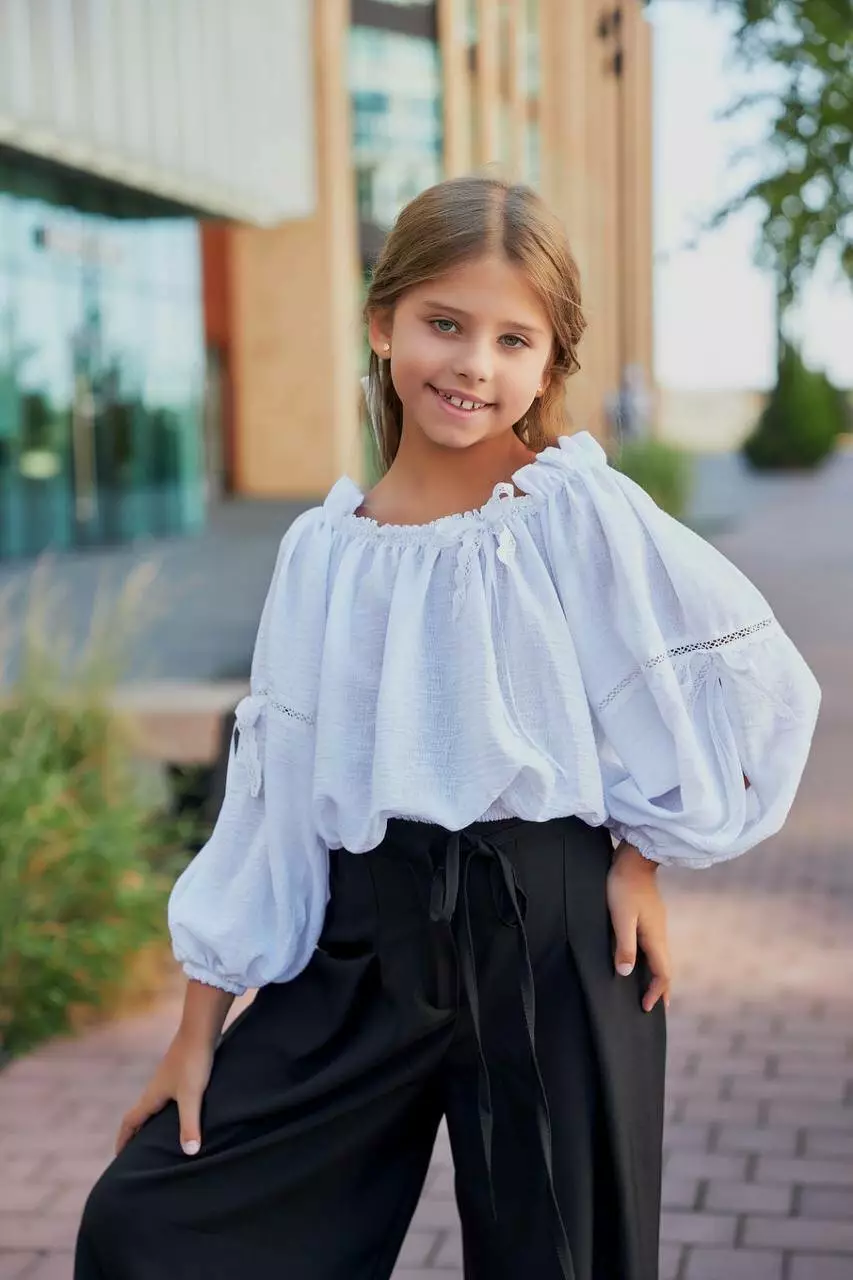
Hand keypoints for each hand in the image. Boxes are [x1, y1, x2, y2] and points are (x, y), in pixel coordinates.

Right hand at [115, 1027, 214, 1156]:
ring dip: (153, 1120)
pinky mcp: (182, 1071)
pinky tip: (185, 1111)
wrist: (200, 1028)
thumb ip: (189, 1124)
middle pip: (141, 1114)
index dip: (124, 1139)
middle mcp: (156, 1087)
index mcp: (152, 1096)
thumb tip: (189, 1153)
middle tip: (138, 1154)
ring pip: (156, 1104)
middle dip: (137, 1134)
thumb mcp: (191, 1095)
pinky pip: (170, 1096)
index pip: (131, 1121)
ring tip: (161, 1136)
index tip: (119, 1157)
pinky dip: (170, 1109)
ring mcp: (169, 1078)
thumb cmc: (193, 1061)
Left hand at [606, 841, 671, 1013]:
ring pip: (660, 956)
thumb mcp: (621, 918)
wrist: (634, 859)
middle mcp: (659, 933)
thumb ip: (624, 945)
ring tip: (649, 987)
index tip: (647, 1008)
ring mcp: (656, 924)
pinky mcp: (650, 916)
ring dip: (656, 974)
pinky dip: (650, 959)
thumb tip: (626, 973)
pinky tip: (640, 957)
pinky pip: (654, 945)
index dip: (656, 992)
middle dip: (660, 988)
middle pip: (665, 967)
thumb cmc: (624, 887)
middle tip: (654, 1006)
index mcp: (655, 937)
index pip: (662, 973)